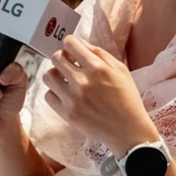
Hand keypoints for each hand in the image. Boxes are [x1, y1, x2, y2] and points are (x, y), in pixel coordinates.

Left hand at [41, 34, 154, 156]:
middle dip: (62, 57)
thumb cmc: (127, 99)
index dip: (71, 43)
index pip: (70, 43)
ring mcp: (73, 98)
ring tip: (65, 80)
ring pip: (48, 76)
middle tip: (69, 64)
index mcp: (97, 67)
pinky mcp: (67, 114)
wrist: (128, 131)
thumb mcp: (121, 70)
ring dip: (55, 74)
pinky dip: (55, 93)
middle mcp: (82, 81)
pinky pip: (48, 96)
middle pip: (56, 57)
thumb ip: (100, 53)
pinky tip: (66, 95)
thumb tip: (81, 44)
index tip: (73, 50)